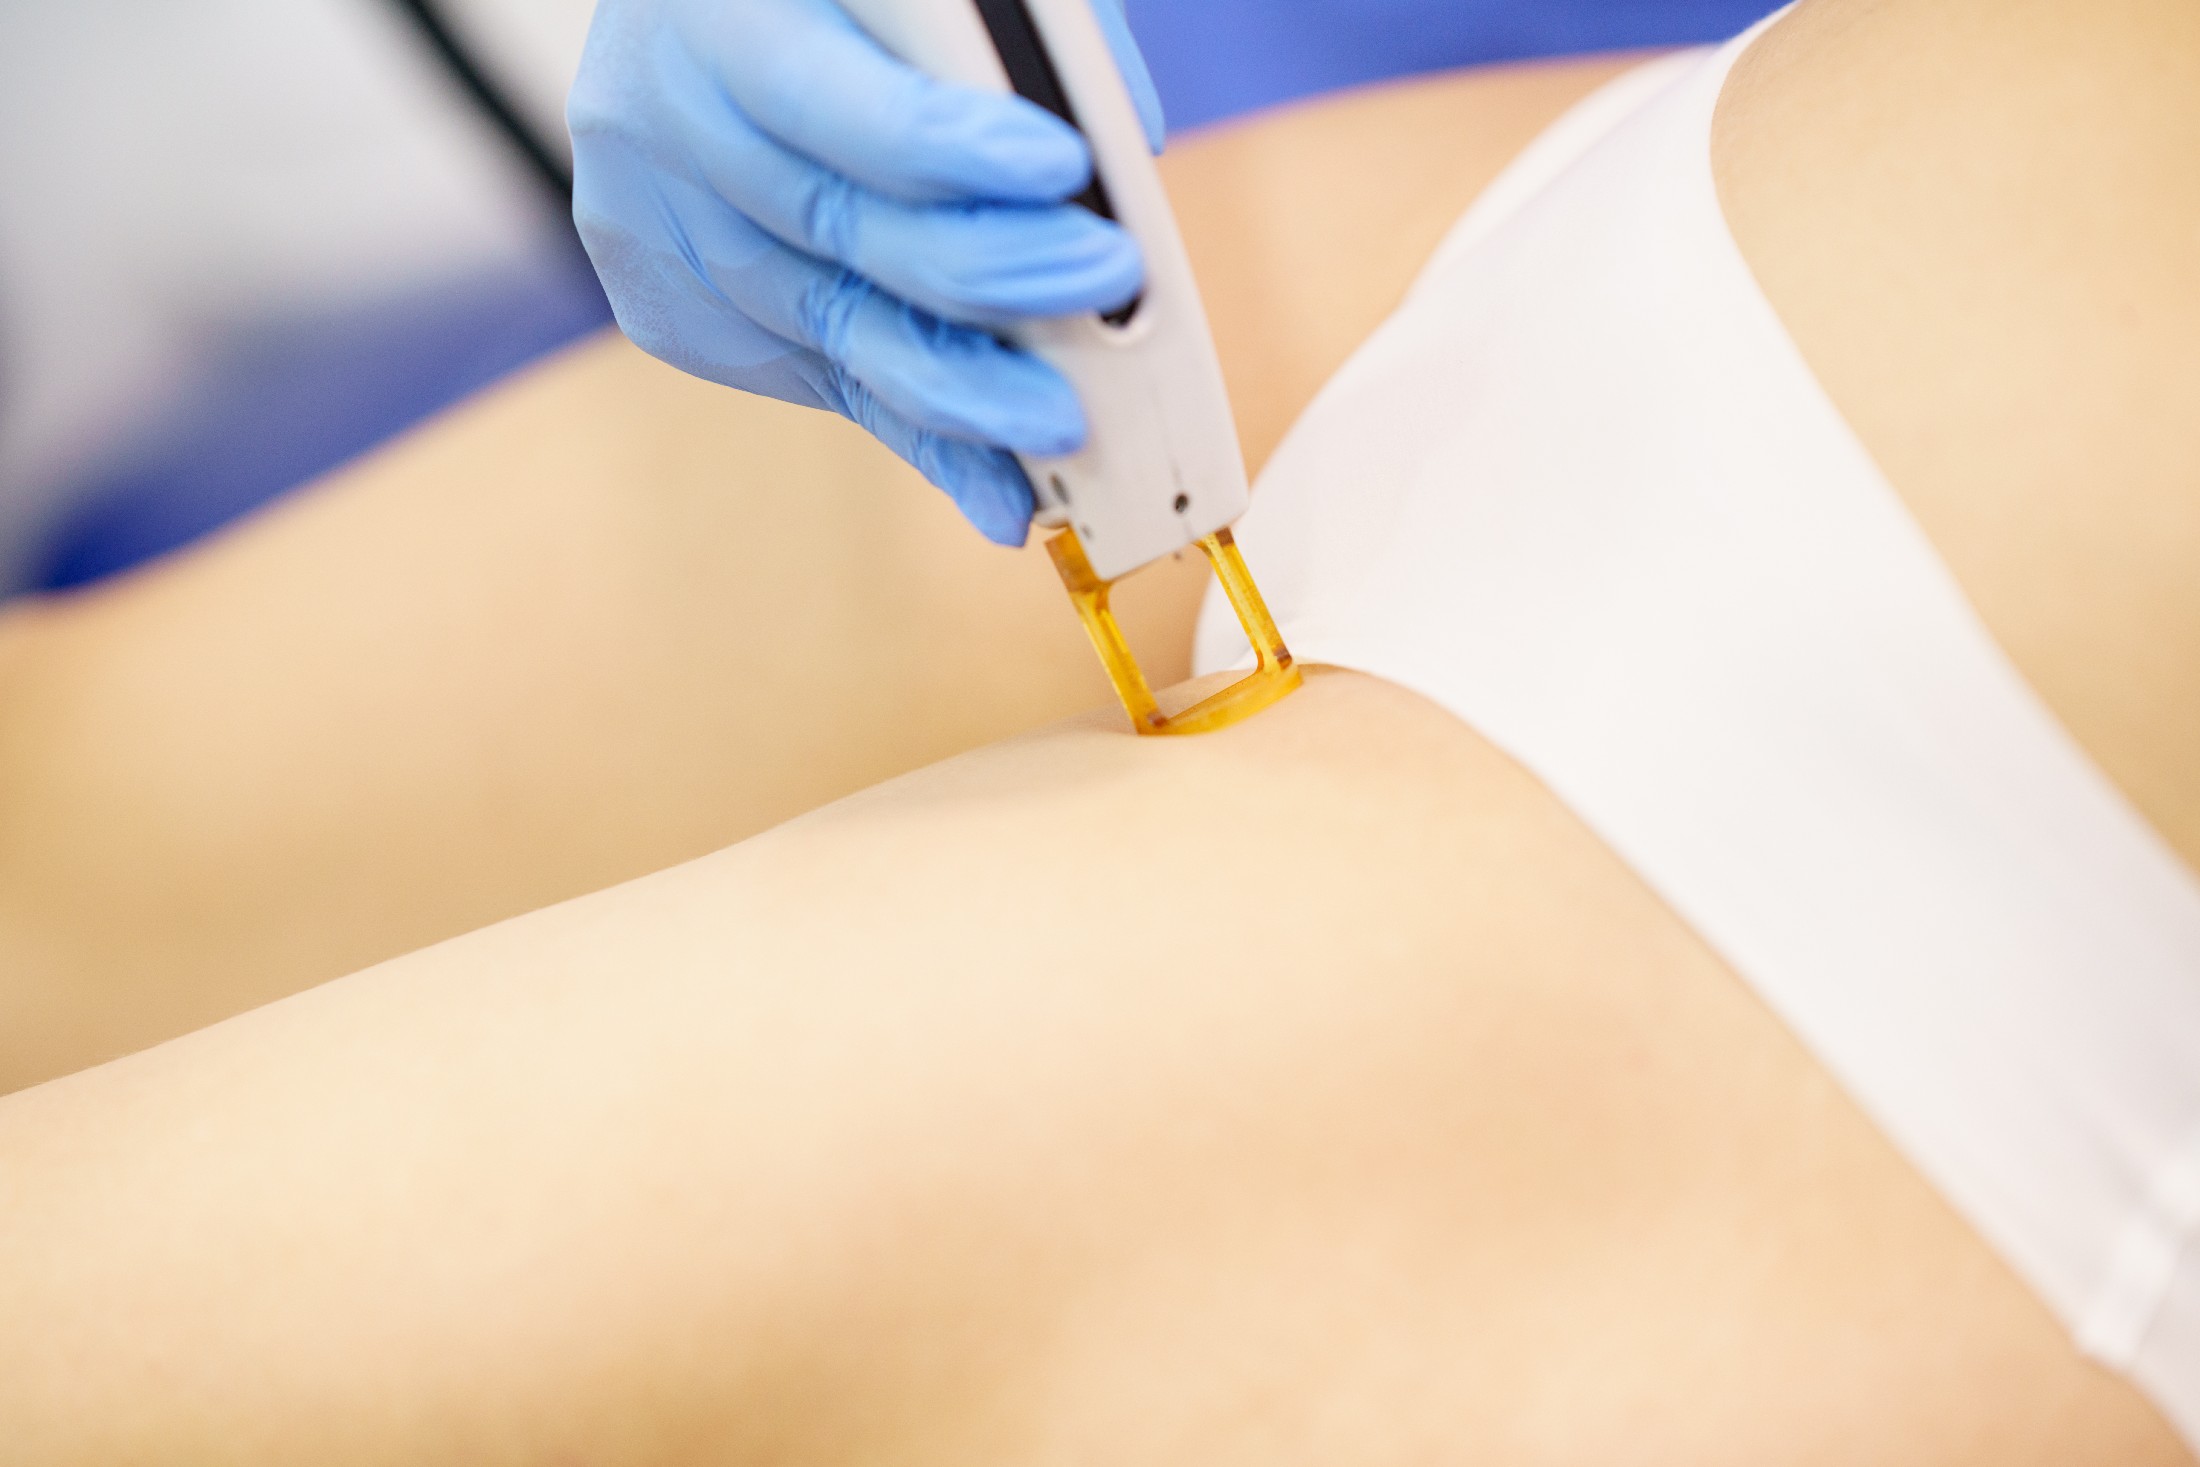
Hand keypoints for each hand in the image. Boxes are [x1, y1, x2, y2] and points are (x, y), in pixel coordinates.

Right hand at [568, 0, 1165, 545]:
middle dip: (987, 273)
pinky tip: (995, 478)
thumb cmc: (837, 9)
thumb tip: (1114, 162)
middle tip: (1101, 288)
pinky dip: (918, 426)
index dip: (952, 144)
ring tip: (1059, 428)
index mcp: (720, 12)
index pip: (843, 98)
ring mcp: (654, 227)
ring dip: (961, 393)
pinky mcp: (671, 312)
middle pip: (841, 227)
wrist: (680, 32)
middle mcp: (664, 121)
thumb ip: (1004, 37)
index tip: (1062, 168)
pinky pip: (816, 378)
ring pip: (831, 329)